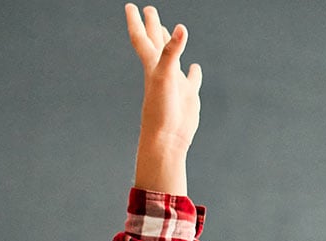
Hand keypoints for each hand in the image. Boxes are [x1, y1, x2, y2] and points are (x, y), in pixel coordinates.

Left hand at [125, 3, 201, 193]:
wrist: (167, 141)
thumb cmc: (161, 112)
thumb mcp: (165, 77)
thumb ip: (172, 52)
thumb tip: (180, 28)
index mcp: (153, 67)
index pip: (142, 39)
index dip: (136, 22)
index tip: (131, 6)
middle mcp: (163, 72)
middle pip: (156, 43)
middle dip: (152, 25)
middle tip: (148, 9)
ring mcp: (175, 83)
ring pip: (173, 58)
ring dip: (172, 44)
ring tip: (171, 31)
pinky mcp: (187, 95)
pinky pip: (191, 79)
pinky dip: (193, 72)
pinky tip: (194, 68)